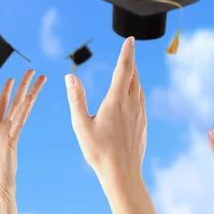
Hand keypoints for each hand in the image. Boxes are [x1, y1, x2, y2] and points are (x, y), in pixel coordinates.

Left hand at [0, 70, 46, 205]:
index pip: (1, 105)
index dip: (6, 92)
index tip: (11, 79)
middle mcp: (4, 128)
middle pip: (16, 101)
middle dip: (24, 85)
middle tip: (32, 71)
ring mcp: (10, 133)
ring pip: (22, 107)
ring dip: (31, 91)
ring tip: (41, 77)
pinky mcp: (13, 140)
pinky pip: (20, 122)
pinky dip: (25, 109)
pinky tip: (30, 98)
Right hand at [65, 37, 146, 181]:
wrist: (122, 174)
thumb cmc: (99, 152)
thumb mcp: (80, 125)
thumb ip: (76, 99)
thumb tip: (70, 77)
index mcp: (116, 101)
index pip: (124, 69)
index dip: (127, 52)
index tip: (130, 39)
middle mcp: (131, 105)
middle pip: (134, 76)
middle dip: (131, 61)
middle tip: (128, 50)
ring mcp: (140, 115)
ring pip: (139, 88)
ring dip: (134, 76)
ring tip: (129, 70)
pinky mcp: (143, 125)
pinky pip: (141, 101)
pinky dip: (136, 91)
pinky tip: (132, 96)